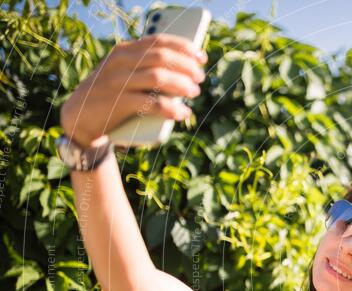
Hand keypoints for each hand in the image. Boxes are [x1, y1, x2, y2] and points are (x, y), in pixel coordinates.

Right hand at [60, 33, 207, 148]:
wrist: (79, 117)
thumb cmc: (111, 94)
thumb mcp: (124, 74)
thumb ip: (146, 67)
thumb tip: (185, 70)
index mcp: (124, 51)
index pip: (158, 41)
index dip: (184, 47)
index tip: (201, 57)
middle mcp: (120, 62)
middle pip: (162, 57)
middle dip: (186, 66)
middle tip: (200, 78)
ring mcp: (118, 81)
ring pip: (159, 76)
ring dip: (182, 84)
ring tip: (194, 92)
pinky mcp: (118, 102)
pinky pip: (151, 103)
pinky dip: (171, 108)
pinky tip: (182, 113)